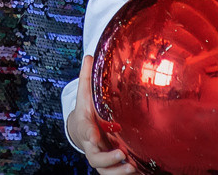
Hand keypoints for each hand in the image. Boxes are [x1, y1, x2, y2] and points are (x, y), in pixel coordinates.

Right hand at [67, 56, 137, 172]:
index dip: (89, 135)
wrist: (79, 130)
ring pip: (104, 170)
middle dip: (107, 159)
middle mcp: (92, 145)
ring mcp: (100, 156)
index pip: (85, 131)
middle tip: (122, 154)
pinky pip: (114, 174)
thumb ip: (86, 76)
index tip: (95, 136)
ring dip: (117, 171)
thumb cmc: (86, 110)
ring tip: (131, 168)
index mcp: (86, 126)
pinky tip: (138, 174)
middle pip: (95, 158)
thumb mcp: (85, 93)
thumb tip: (89, 55)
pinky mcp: (108, 164)